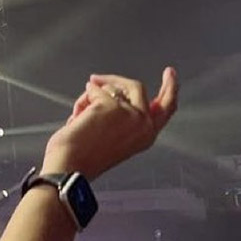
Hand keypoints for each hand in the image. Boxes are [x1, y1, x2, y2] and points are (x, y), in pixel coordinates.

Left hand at [43, 67, 177, 179]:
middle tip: (99, 78)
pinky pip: (95, 90)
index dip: (170, 89)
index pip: (166, 108)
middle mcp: (144, 125)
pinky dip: (83, 99)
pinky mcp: (112, 106)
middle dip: (118, 80)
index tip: (170, 74)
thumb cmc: (84, 157)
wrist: (70, 166)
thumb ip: (122, 117)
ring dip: (91, 97)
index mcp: (147, 136)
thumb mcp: (113, 137)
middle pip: (139, 88)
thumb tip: (114, 91)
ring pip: (112, 87)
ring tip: (79, 116)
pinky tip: (77, 116)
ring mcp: (131, 114)